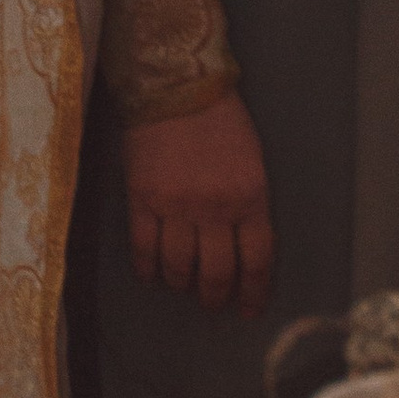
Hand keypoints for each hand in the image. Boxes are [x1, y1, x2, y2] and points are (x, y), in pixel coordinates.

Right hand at [124, 92, 273, 310]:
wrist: (175, 87)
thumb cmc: (221, 120)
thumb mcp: (252, 162)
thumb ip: (248, 204)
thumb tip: (240, 245)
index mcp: (250, 199)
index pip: (256, 261)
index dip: (253, 292)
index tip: (248, 310)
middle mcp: (215, 209)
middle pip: (216, 272)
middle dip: (215, 296)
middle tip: (212, 304)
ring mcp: (176, 206)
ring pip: (179, 265)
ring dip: (181, 284)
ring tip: (181, 287)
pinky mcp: (142, 198)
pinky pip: (144, 246)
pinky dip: (148, 267)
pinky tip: (151, 275)